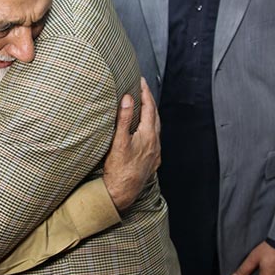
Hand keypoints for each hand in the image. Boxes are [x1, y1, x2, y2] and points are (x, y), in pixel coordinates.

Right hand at [102, 77, 160, 211]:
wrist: (121, 193)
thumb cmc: (118, 169)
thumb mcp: (118, 141)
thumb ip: (123, 118)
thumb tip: (128, 98)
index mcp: (148, 136)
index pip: (149, 108)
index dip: (145, 93)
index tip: (141, 81)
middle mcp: (155, 144)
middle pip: (155, 116)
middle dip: (149, 101)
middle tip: (143, 89)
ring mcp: (155, 154)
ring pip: (156, 129)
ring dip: (151, 116)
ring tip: (144, 107)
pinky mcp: (152, 162)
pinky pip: (155, 140)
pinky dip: (151, 130)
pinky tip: (145, 132)